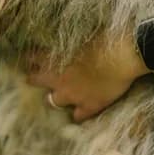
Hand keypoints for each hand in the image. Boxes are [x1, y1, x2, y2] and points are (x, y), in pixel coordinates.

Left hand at [26, 35, 148, 121]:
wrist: (121, 56)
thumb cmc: (103, 39)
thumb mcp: (78, 38)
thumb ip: (67, 44)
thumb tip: (64, 42)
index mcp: (54, 58)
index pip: (32, 58)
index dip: (31, 59)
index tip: (31, 59)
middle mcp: (58, 80)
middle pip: (35, 81)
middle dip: (35, 79)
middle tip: (35, 78)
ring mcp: (72, 95)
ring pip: (53, 101)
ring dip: (56, 98)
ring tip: (59, 97)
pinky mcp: (89, 106)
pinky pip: (78, 117)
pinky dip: (78, 115)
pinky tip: (80, 114)